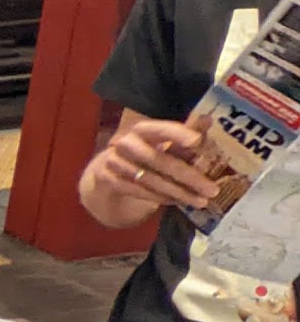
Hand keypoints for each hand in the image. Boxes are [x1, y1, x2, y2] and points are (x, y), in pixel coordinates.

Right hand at [80, 118, 218, 226]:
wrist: (108, 168)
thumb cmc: (145, 151)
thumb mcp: (163, 141)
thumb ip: (185, 132)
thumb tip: (208, 119)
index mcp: (141, 129)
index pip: (161, 129)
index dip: (178, 134)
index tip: (197, 141)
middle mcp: (125, 143)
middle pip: (158, 160)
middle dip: (188, 176)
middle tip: (212, 189)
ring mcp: (114, 162)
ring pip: (150, 180)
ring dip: (178, 192)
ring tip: (201, 201)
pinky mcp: (108, 180)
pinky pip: (139, 191)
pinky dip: (161, 198)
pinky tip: (179, 202)